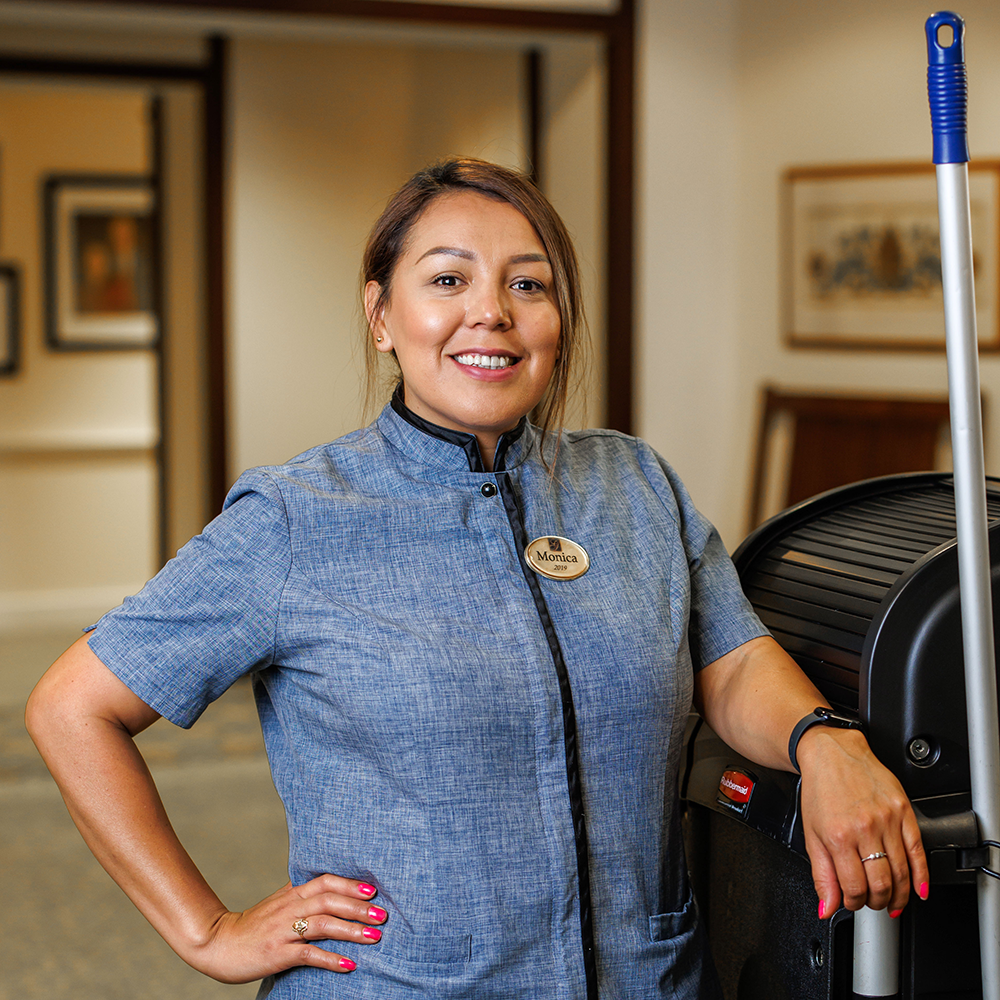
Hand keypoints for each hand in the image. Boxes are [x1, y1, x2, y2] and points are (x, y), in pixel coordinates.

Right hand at [186, 875, 387, 982]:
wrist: (218, 943)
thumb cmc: (253, 924)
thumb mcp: (278, 902)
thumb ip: (301, 894)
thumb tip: (330, 886)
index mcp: (292, 894)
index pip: (325, 881)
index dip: (350, 884)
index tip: (373, 891)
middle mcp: (289, 908)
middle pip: (329, 901)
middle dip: (358, 907)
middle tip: (383, 915)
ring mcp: (283, 930)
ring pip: (323, 925)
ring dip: (351, 930)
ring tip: (375, 936)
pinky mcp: (277, 954)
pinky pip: (308, 954)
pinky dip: (330, 959)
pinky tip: (348, 964)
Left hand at [797, 727, 928, 918]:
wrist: (832, 754)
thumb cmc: (820, 790)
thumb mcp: (811, 833)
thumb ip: (821, 874)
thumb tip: (827, 907)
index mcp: (838, 835)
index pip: (854, 888)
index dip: (854, 903)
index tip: (852, 903)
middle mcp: (864, 828)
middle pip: (881, 884)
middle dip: (877, 902)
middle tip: (873, 903)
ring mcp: (887, 819)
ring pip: (902, 872)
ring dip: (899, 895)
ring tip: (891, 900)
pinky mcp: (904, 810)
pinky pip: (918, 851)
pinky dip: (922, 876)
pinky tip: (918, 890)